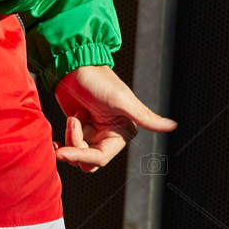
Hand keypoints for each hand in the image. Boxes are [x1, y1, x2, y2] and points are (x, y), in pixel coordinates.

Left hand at [54, 65, 176, 174]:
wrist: (74, 66)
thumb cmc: (98, 80)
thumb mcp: (121, 100)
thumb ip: (145, 117)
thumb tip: (173, 126)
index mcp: (122, 132)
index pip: (101, 157)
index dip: (82, 156)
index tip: (64, 152)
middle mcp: (109, 136)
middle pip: (89, 161)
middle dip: (75, 146)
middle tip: (72, 122)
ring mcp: (92, 134)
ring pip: (78, 155)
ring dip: (70, 139)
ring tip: (73, 116)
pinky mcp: (78, 129)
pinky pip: (70, 148)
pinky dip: (63, 145)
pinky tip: (56, 140)